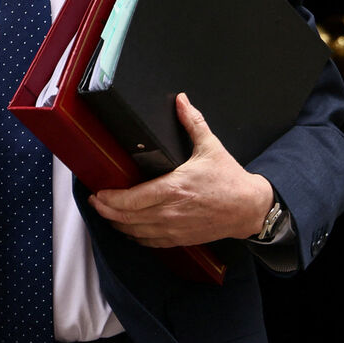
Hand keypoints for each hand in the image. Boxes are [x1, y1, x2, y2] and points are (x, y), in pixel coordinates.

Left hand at [88, 93, 275, 246]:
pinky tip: (128, 228)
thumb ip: (192, 122)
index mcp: (175, 188)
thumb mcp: (210, 146)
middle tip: (94, 202)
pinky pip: (150, 242)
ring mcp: (175, 228)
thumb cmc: (229, 179)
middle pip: (128, 218)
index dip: (111, 198)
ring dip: (117, 224)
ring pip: (136, 232)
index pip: (133, 199)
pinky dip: (135, 236)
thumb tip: (181, 100)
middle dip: (106, 210)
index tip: (98, 192)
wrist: (249, 208)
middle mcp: (171, 211)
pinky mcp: (181, 238)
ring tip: (106, 213)